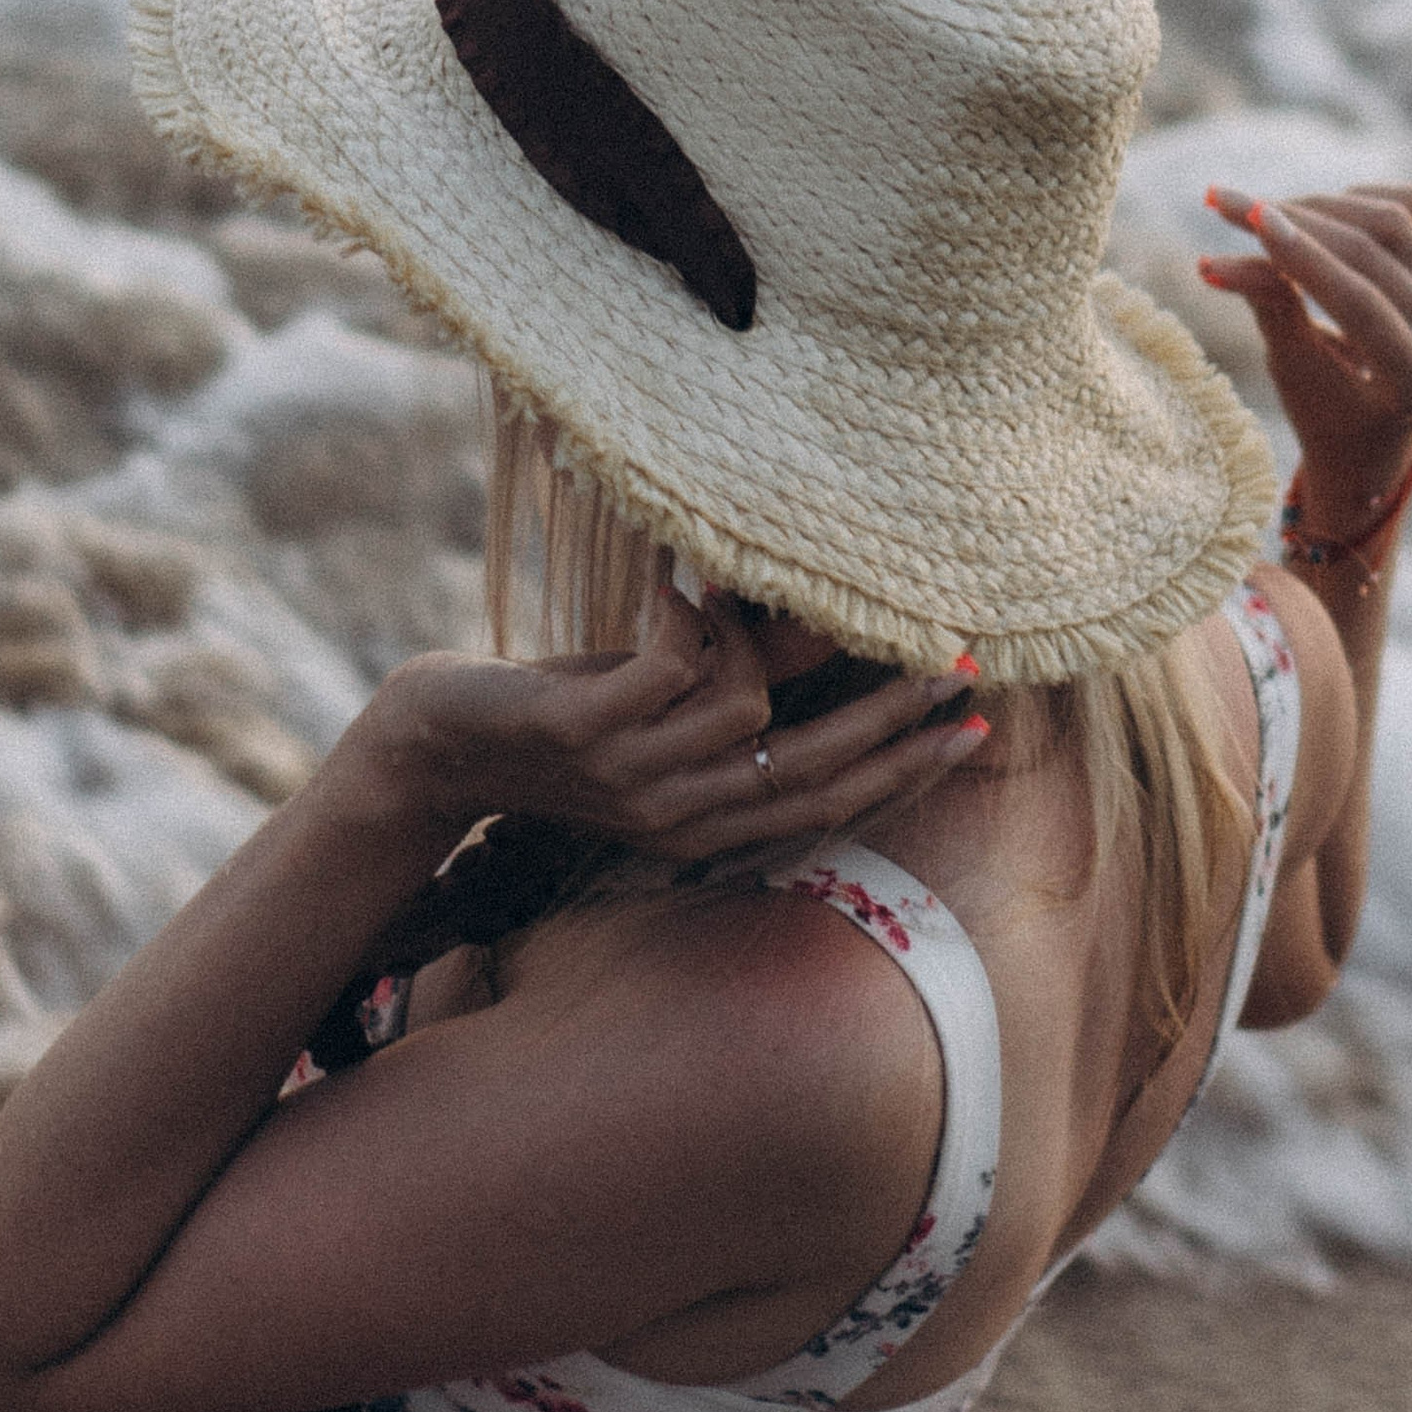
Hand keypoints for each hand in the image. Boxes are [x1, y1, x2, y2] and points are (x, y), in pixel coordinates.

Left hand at [346, 578, 988, 867]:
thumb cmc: (551, 719)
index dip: (907, 765)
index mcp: (705, 821)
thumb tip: (825, 632)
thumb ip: (742, 680)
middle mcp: (680, 816)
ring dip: (743, 631)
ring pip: (745, 704)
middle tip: (957, 661)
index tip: (978, 728)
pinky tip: (665, 590)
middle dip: (893, 713)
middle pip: (816, 768)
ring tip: (713, 593)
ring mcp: (634, 780)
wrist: (433, 750)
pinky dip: (683, 611)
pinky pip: (676, 663)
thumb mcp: (660, 705)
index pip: (830, 800)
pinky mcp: (588, 735)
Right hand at [1198, 181, 1411, 522]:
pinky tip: (1320, 213)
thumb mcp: (1291, 369)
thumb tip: (1214, 261)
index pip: (1360, 303)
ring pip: (1391, 220)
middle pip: (1373, 252)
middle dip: (1296, 221)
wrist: (1373, 426)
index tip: (1248, 218)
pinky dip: (1360, 199)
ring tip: (1263, 213)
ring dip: (1319, 206)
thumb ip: (1269, 309)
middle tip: (1229, 205)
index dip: (1302, 256)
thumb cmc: (1324, 408)